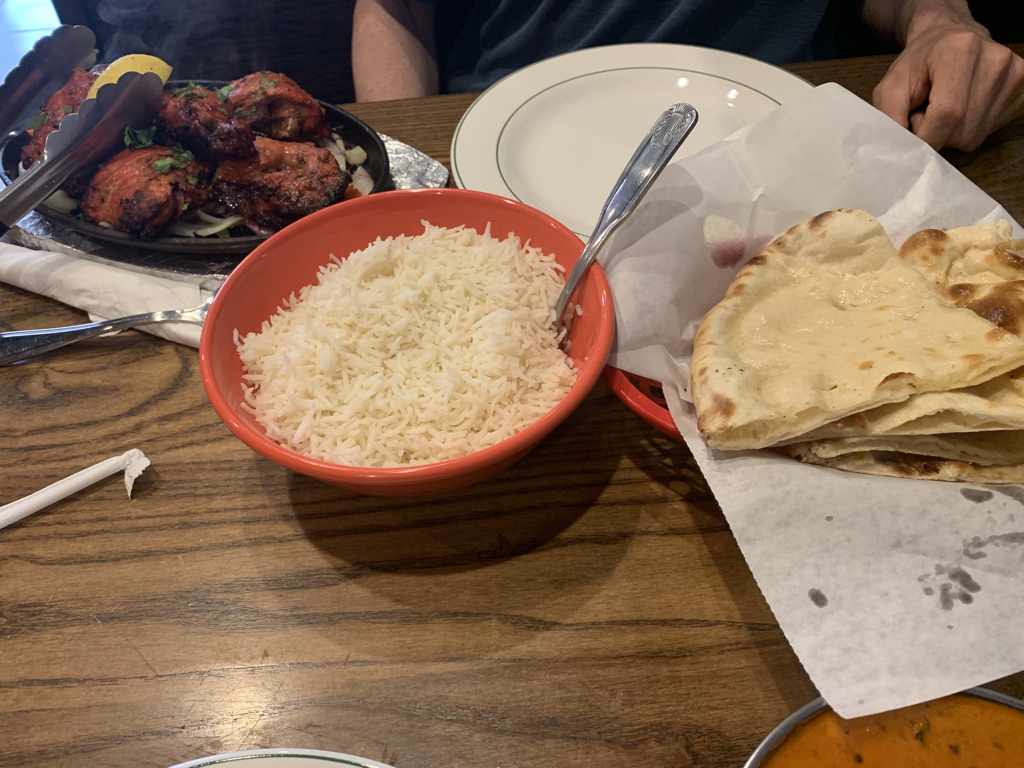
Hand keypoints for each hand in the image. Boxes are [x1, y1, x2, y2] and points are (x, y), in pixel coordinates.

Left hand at [872, 18, 1023, 150]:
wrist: (949, 39)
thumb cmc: (918, 64)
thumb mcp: (891, 86)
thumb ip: (889, 116)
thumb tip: (900, 151)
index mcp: (961, 50)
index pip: (948, 113)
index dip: (926, 138)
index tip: (911, 144)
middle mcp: (995, 60)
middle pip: (961, 130)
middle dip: (936, 133)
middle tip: (927, 111)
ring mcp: (1015, 75)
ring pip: (974, 136)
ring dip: (951, 133)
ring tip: (945, 107)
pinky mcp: (1022, 90)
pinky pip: (989, 132)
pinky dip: (969, 129)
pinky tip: (964, 108)